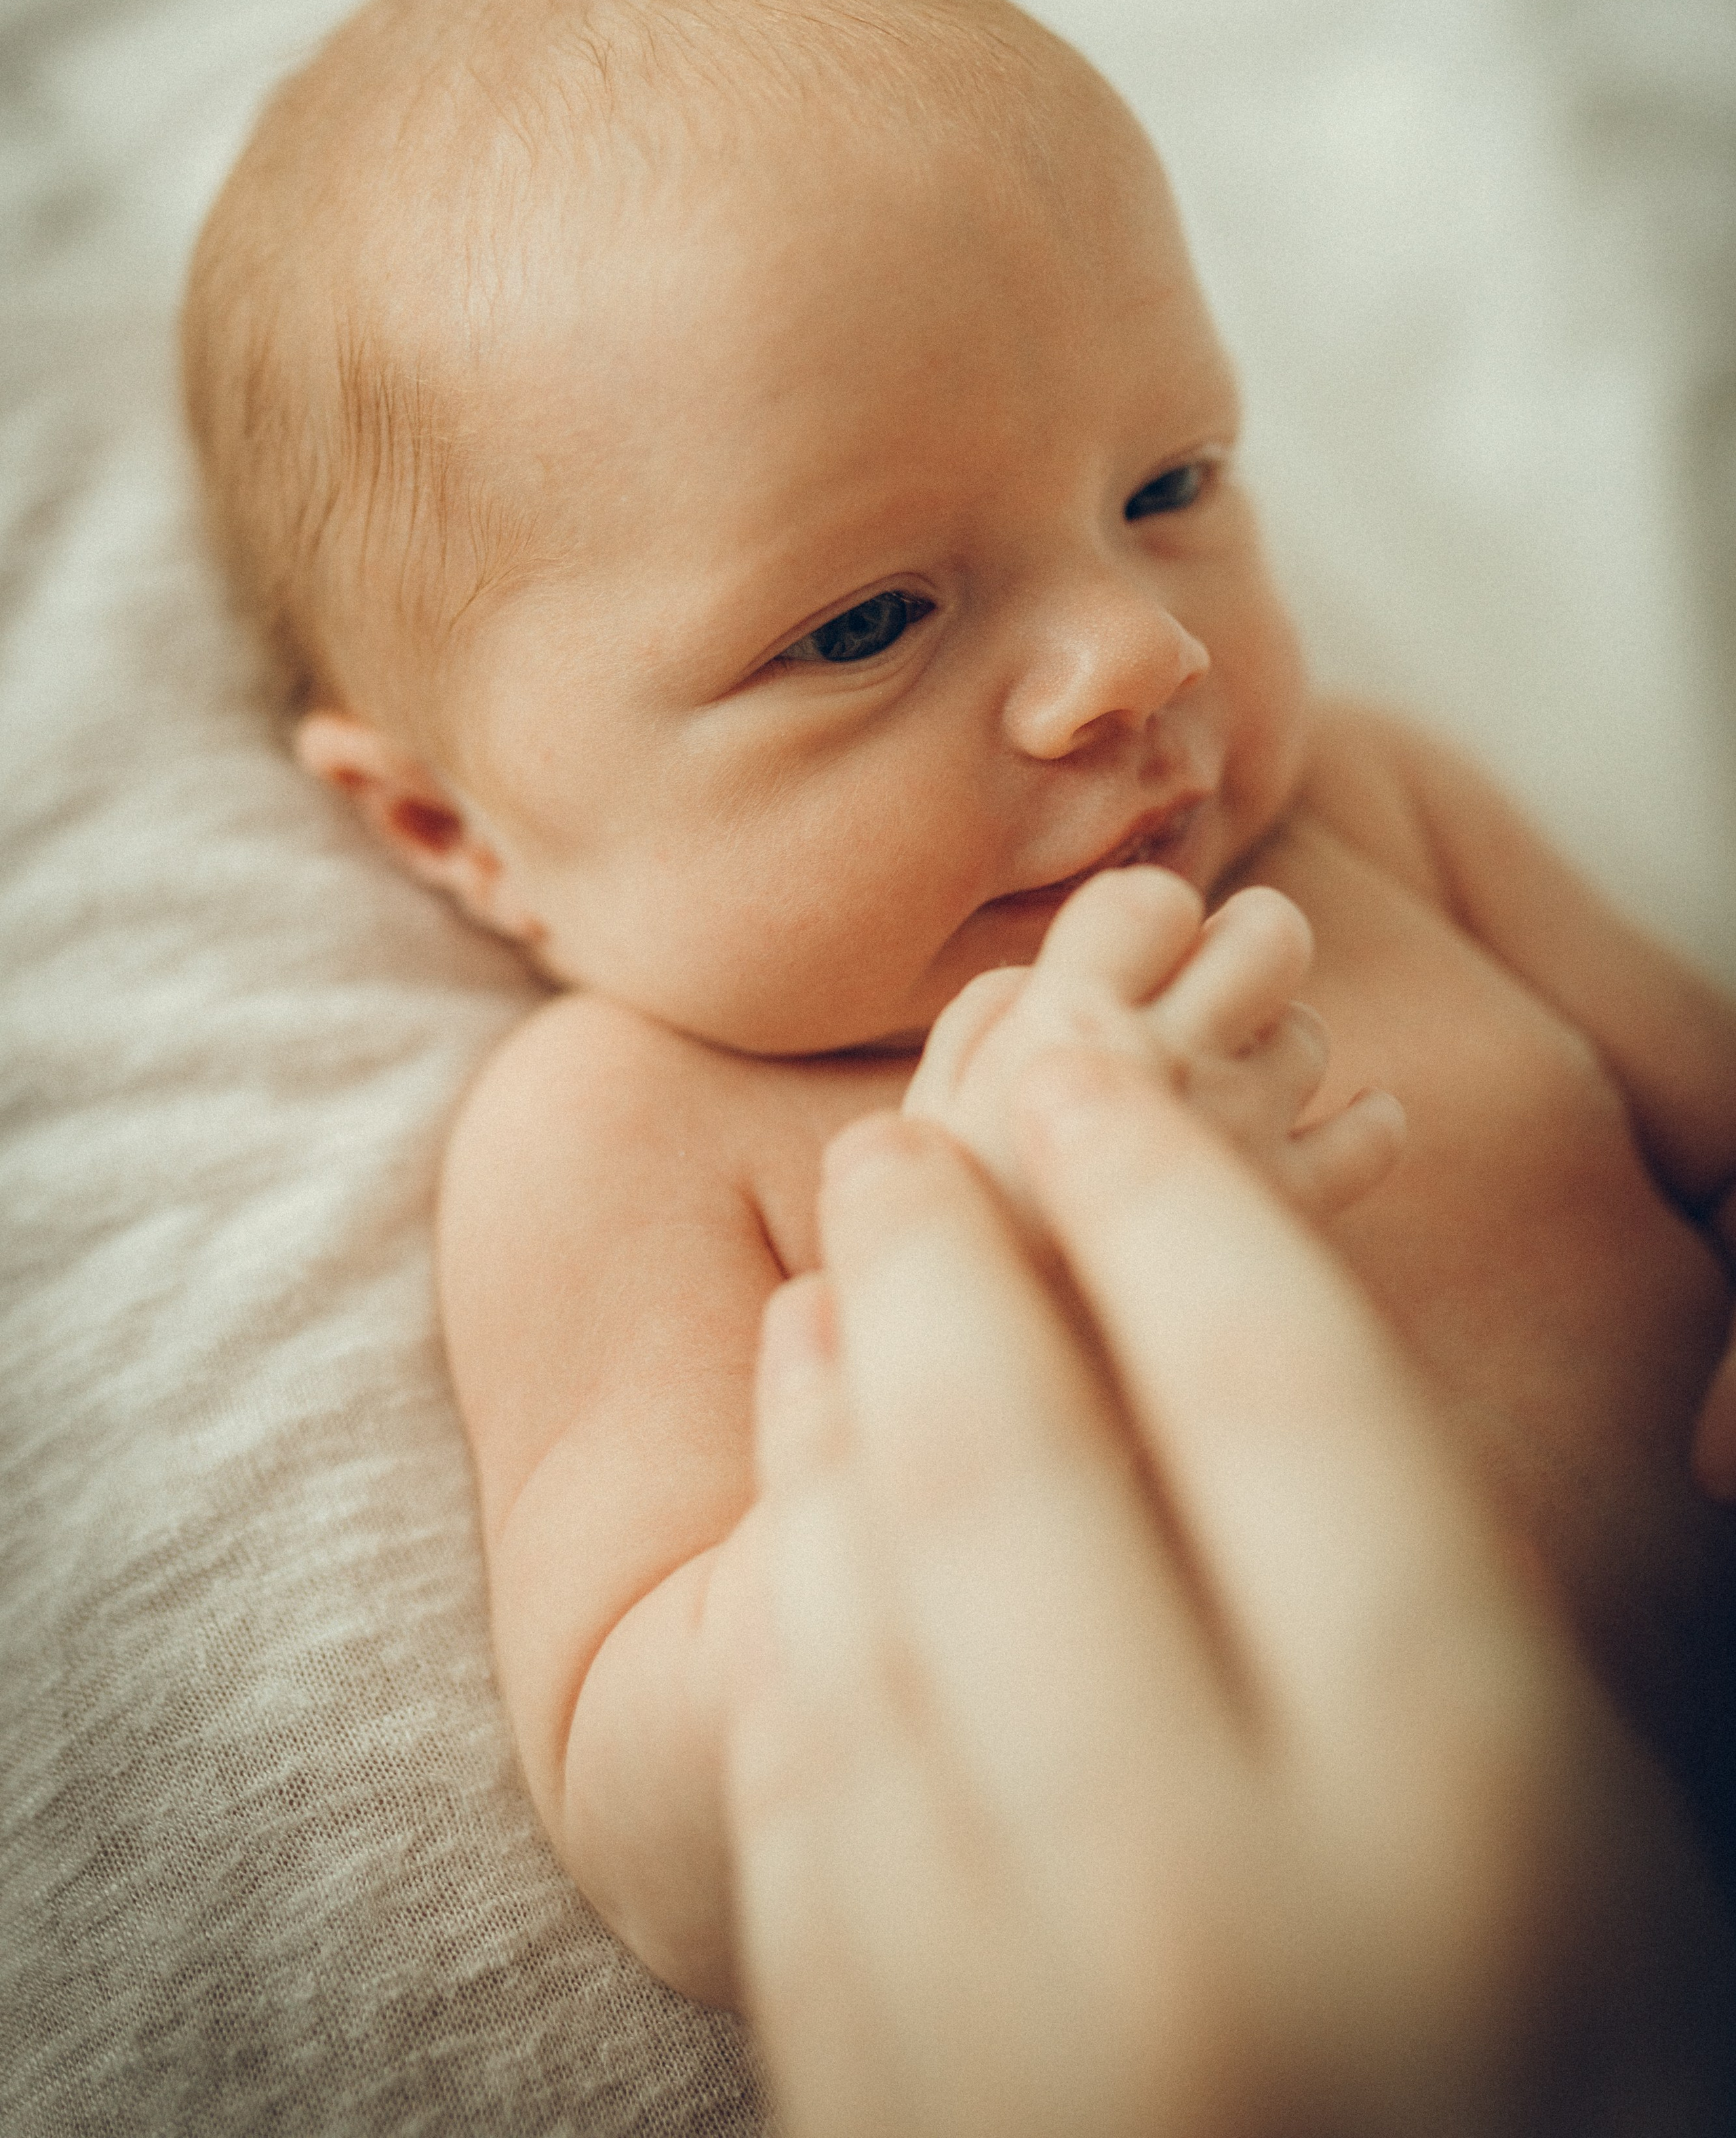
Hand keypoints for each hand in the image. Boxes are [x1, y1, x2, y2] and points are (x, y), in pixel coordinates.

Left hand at [728, 1052, 1735, 2137]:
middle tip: (914, 1123)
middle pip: (1020, 1455)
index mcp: (1460, 1810)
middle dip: (956, 1244)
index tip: (1087, 1058)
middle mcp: (1217, 1905)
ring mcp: (1010, 2016)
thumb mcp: (1618, 1814)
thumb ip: (1512, 1577)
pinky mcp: (882, 2088)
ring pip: (864, 1592)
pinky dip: (797, 1577)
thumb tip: (1479, 1328)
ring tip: (845, 1263)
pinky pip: (801, 1767)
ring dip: (842, 1390)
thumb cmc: (1581, 2070)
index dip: (1161, 1173)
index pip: (1265, 1379)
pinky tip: (814, 1471)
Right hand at [905, 864, 1403, 1230]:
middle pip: (1271, 933)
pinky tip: (1350, 1123)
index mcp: (1068, 1028)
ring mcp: (1246, 1132)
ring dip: (1277, 1042)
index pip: (1150, 898)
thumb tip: (1047, 979)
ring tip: (1227, 1080)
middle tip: (1203, 990)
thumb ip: (987, 1023)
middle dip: (1243, 946)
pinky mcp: (1297, 1209)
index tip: (1116, 962)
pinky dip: (1369, 1123)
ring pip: (1312, 1029)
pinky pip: (1372, 1136)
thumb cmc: (949, 1245)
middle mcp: (1175, 1061)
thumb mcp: (923, 1112)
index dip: (1138, 920)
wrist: (1013, 1391)